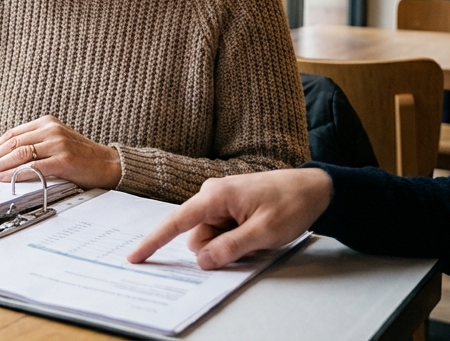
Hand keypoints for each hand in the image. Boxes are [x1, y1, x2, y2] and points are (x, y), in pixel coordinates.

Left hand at [0, 115, 121, 189]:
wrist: (109, 164)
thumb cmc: (80, 157)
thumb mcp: (55, 143)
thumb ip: (34, 145)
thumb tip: (4, 159)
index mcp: (46, 122)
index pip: (12, 134)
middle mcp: (51, 130)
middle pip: (13, 143)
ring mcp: (58, 144)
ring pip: (20, 153)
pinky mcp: (64, 160)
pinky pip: (34, 167)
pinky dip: (16, 172)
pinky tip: (4, 178)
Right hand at [127, 168, 332, 269]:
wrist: (314, 188)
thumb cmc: (290, 205)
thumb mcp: (263, 233)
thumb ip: (229, 248)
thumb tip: (201, 261)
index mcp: (214, 196)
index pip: (176, 223)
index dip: (154, 242)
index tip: (134, 257)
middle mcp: (211, 194)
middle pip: (197, 236)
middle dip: (218, 249)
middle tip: (253, 243)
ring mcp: (220, 200)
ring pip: (211, 237)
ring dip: (232, 244)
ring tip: (260, 235)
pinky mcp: (229, 205)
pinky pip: (222, 231)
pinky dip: (237, 238)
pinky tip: (258, 231)